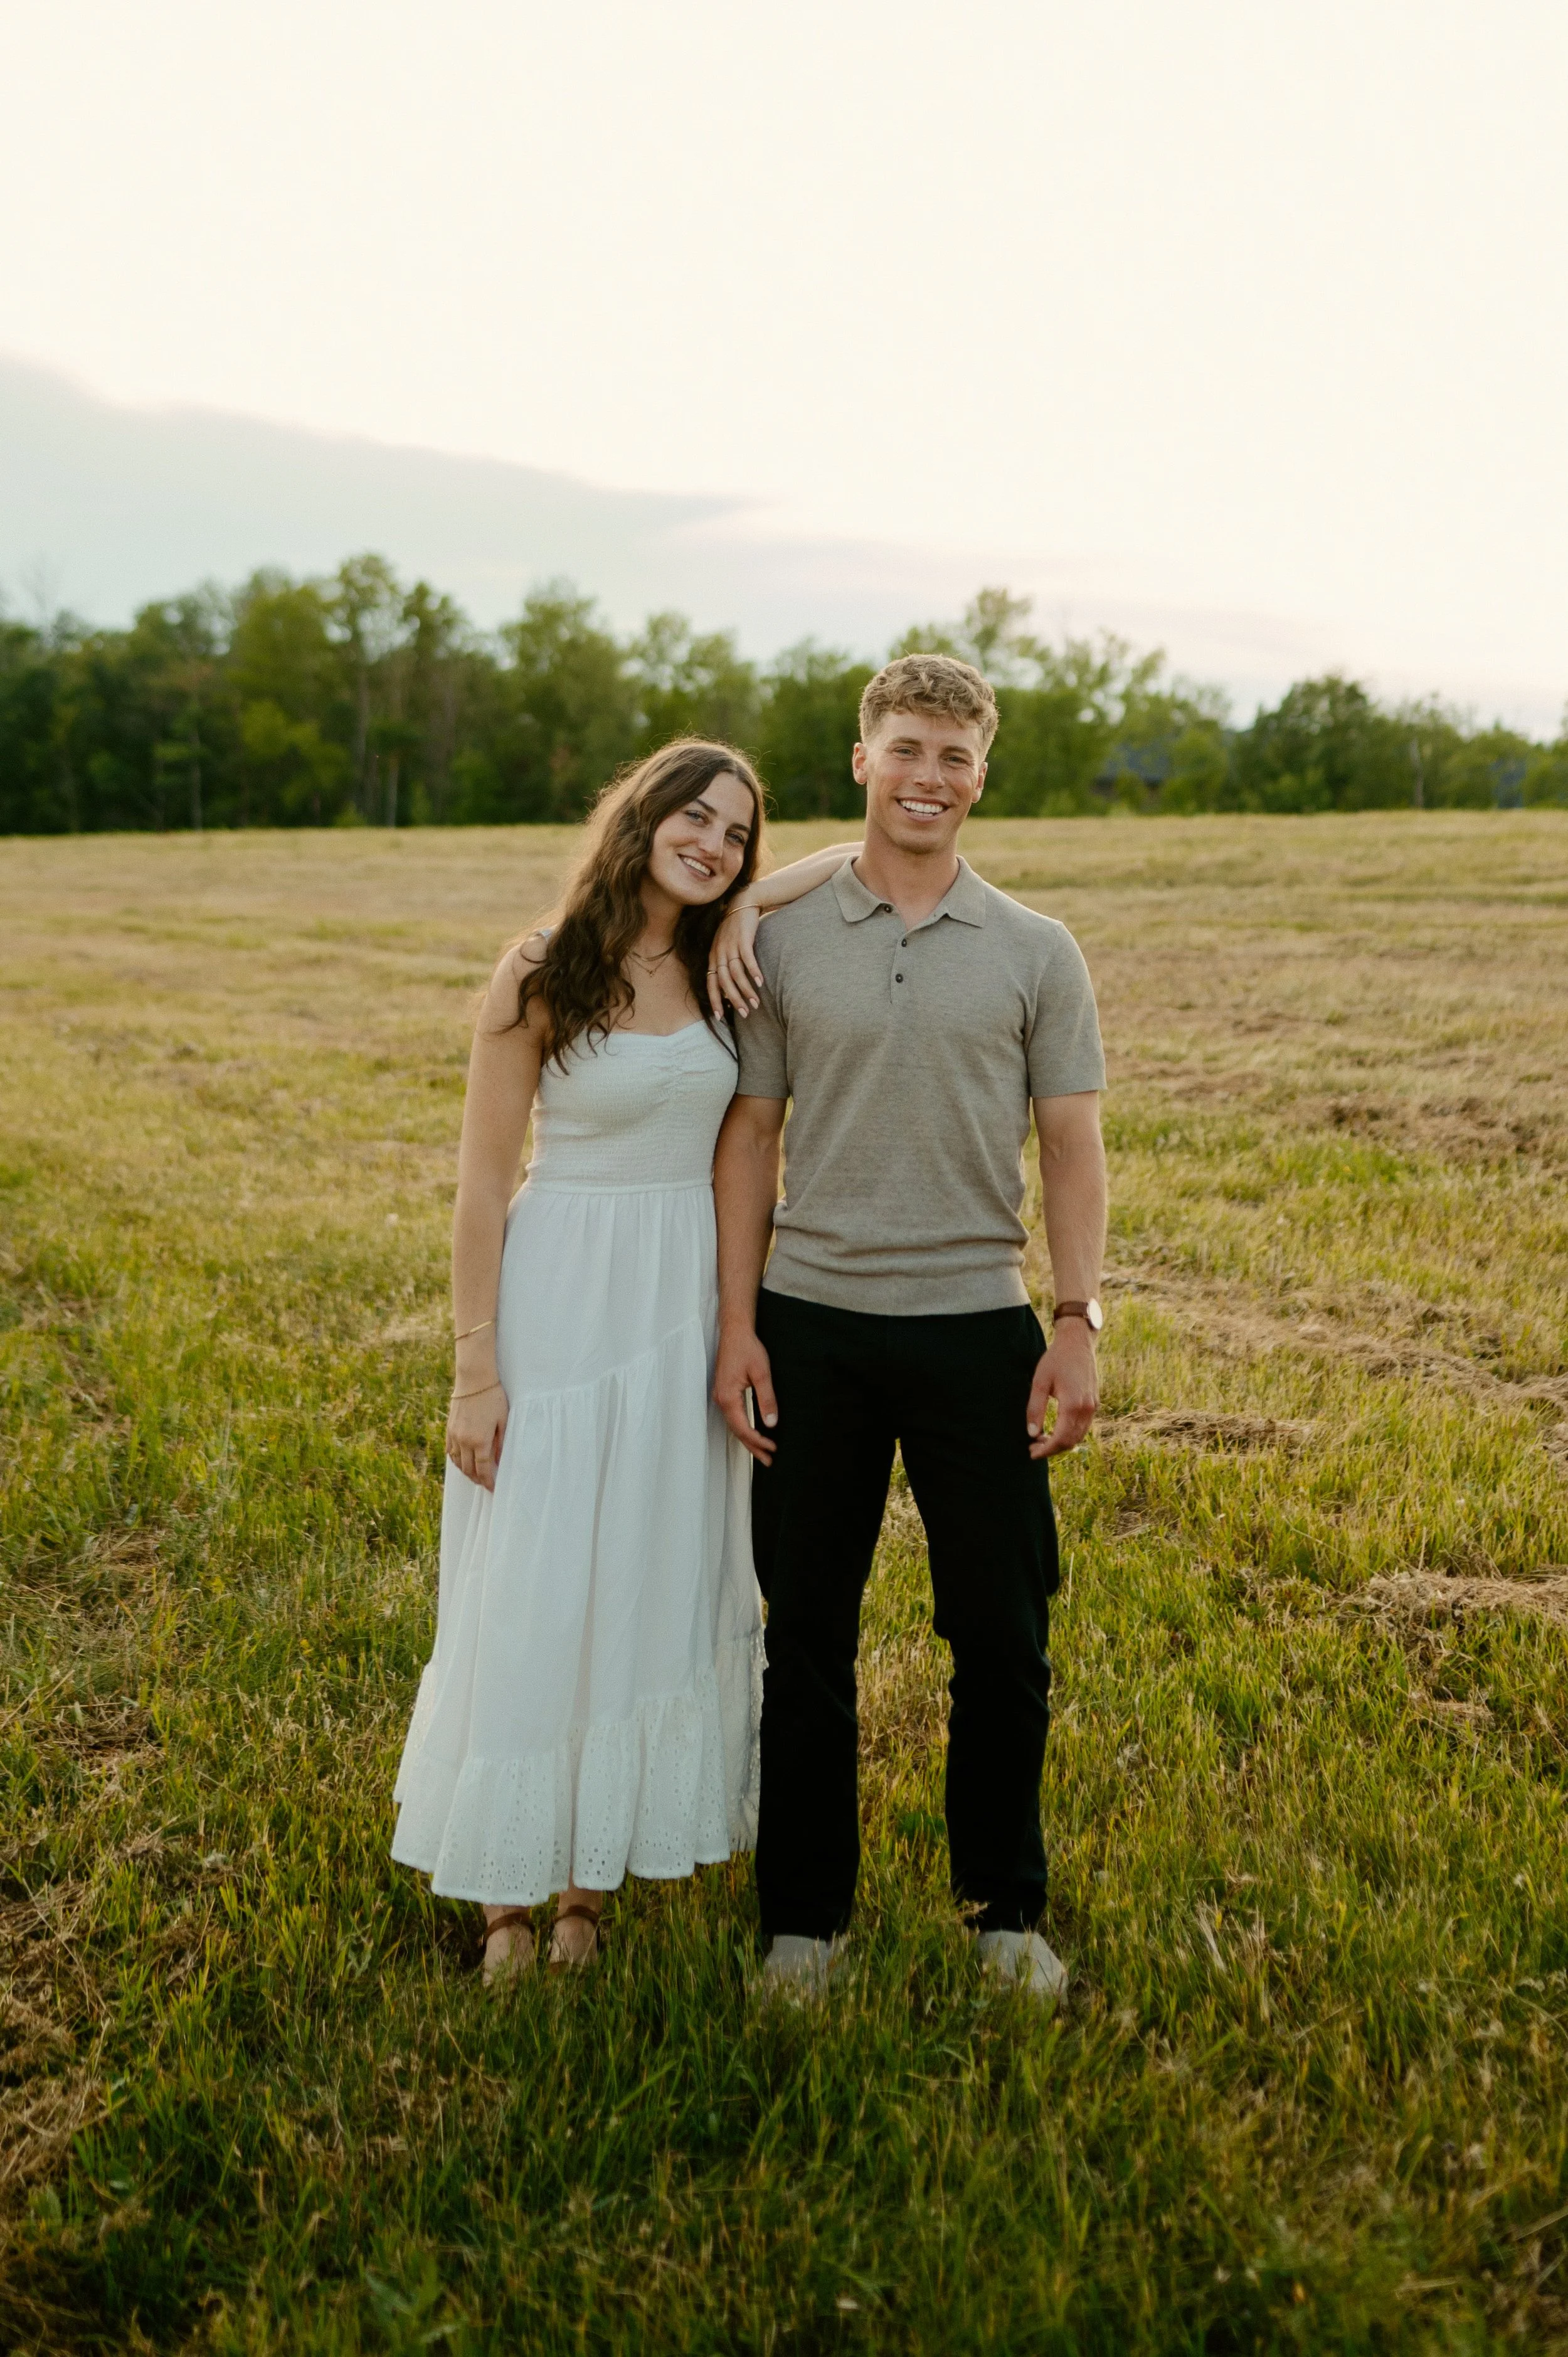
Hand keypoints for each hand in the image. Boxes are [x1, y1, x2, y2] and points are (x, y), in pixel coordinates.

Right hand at [446, 1381, 508, 1490]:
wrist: (474, 1380)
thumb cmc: (493, 1398)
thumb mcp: (503, 1421)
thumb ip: (500, 1443)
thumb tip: (499, 1462)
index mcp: (480, 1440)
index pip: (483, 1469)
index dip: (488, 1481)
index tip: (493, 1489)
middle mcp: (464, 1441)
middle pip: (468, 1469)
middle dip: (477, 1480)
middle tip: (485, 1483)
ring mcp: (454, 1435)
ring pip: (457, 1462)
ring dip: (466, 1472)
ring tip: (475, 1475)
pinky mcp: (449, 1429)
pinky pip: (450, 1451)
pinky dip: (456, 1460)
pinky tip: (463, 1462)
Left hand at [706, 903, 763, 1019]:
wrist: (742, 903)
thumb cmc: (735, 929)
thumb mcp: (725, 946)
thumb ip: (724, 964)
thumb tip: (728, 987)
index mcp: (713, 956)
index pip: (711, 983)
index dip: (715, 1000)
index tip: (721, 1017)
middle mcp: (719, 952)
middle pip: (724, 981)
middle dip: (734, 999)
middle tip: (744, 1013)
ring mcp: (730, 945)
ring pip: (736, 973)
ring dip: (745, 990)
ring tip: (756, 1003)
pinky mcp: (743, 939)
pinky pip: (747, 959)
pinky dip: (753, 971)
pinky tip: (761, 982)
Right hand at [713, 1322, 777, 1462]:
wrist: (734, 1332)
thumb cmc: (747, 1349)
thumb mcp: (762, 1373)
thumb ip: (767, 1399)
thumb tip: (771, 1423)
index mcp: (728, 1397)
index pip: (743, 1428)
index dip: (758, 1441)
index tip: (773, 1448)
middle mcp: (721, 1400)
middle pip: (736, 1431)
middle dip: (753, 1447)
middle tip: (768, 1461)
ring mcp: (720, 1397)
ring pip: (734, 1426)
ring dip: (748, 1440)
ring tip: (762, 1452)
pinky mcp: (724, 1393)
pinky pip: (733, 1417)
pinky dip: (743, 1428)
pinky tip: (752, 1433)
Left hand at [1025, 1324, 1098, 1459]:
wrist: (1078, 1343)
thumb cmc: (1056, 1360)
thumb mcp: (1040, 1382)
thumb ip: (1035, 1409)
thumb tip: (1032, 1434)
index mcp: (1073, 1405)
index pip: (1060, 1439)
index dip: (1046, 1450)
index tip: (1031, 1453)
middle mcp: (1087, 1409)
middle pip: (1071, 1442)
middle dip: (1052, 1449)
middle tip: (1033, 1447)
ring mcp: (1093, 1407)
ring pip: (1078, 1436)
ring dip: (1061, 1443)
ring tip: (1041, 1439)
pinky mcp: (1094, 1403)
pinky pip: (1083, 1427)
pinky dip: (1069, 1434)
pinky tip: (1055, 1430)